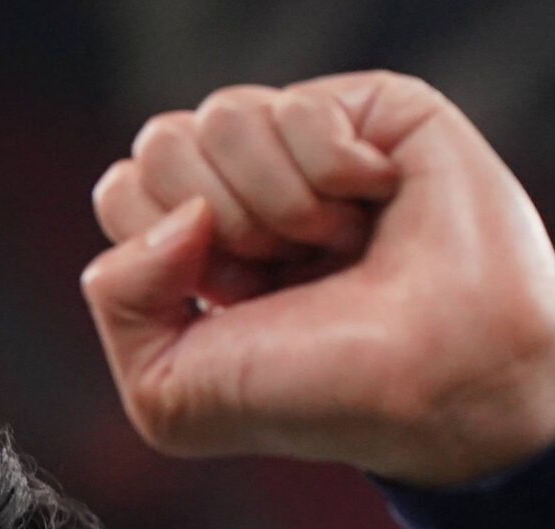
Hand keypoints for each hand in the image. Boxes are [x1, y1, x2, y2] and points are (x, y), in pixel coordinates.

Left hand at [82, 73, 554, 485]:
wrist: (439, 382)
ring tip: (336, 248)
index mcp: (193, 247)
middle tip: (283, 275)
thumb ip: (116, 300)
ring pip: (224, 116)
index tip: (232, 302)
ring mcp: (310, 147)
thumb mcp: (168, 395)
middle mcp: (247, 189)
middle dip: (218, 223)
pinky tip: (376, 207)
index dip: (160, 250)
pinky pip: (299, 107)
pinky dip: (333, 173)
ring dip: (278, 204)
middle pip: (162, 143)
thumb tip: (176, 210)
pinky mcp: (375, 111)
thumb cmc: (320, 395)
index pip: (123, 190)